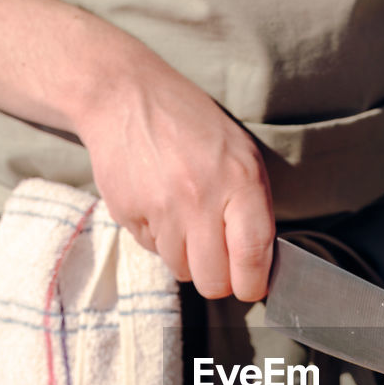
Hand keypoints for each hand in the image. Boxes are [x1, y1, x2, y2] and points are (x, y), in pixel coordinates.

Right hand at [74, 60, 274, 300]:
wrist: (125, 96)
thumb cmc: (192, 125)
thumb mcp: (239, 154)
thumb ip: (252, 206)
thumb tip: (258, 261)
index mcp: (239, 180)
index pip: (252, 254)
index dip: (252, 284)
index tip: (251, 288)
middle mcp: (200, 198)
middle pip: (212, 281)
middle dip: (218, 280)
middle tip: (218, 263)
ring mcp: (160, 209)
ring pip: (181, 270)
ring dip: (187, 257)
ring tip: (186, 220)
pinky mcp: (128, 215)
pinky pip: (152, 250)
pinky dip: (159, 238)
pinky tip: (159, 205)